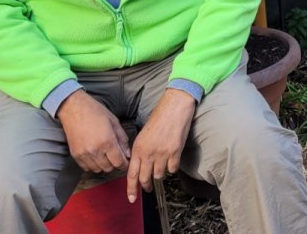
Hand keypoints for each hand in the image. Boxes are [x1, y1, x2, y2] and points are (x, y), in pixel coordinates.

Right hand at [57, 91, 129, 173]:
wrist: (74, 108)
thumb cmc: (95, 111)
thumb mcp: (114, 122)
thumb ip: (122, 139)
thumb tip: (127, 154)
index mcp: (107, 141)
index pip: (119, 162)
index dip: (124, 164)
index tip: (125, 162)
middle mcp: (95, 150)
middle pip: (109, 168)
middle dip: (115, 164)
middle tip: (116, 156)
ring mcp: (84, 154)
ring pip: (98, 169)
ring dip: (103, 165)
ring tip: (105, 155)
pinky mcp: (75, 155)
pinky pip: (86, 168)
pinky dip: (92, 165)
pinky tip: (95, 156)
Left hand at [127, 88, 195, 202]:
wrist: (174, 108)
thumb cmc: (159, 118)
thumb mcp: (143, 134)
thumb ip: (139, 150)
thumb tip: (138, 163)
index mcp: (138, 148)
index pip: (131, 174)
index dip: (131, 189)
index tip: (131, 198)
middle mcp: (148, 153)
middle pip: (145, 178)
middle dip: (146, 186)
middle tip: (147, 188)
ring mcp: (162, 153)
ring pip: (159, 175)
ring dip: (160, 175)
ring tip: (161, 169)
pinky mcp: (175, 152)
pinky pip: (172, 169)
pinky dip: (172, 168)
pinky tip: (171, 161)